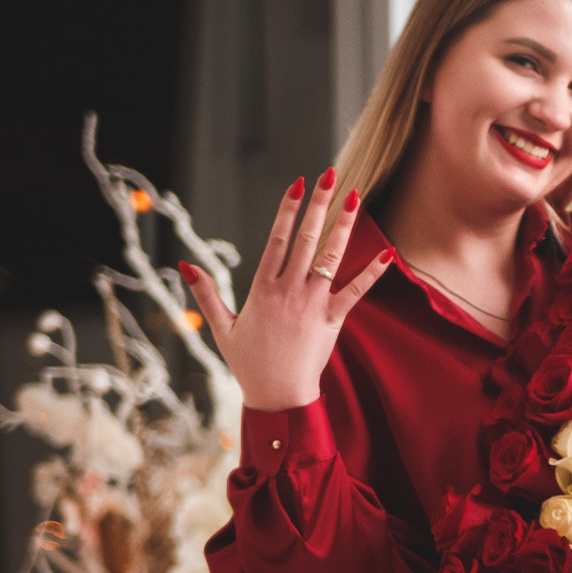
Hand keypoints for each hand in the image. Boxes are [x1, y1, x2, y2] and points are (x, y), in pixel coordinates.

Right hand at [181, 169, 391, 410]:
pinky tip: (387, 253)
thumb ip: (206, 293)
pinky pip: (355, 292)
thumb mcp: (221, 327)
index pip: (277, 238)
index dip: (287, 209)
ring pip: (330, 257)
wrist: (277, 397)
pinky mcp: (333, 320)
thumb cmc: (248, 364)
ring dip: (343, 226)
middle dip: (317, 205)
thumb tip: (184, 264)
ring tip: (355, 197)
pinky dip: (371, 273)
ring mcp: (312, 304)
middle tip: (329, 175)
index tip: (297, 184)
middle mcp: (289, 290)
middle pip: (305, 238)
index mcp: (262, 288)